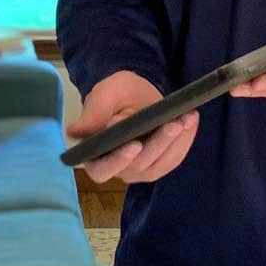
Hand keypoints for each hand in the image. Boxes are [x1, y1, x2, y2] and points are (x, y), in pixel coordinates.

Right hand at [67, 70, 197, 184]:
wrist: (135, 94)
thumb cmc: (114, 95)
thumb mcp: (104, 95)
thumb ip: (92, 113)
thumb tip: (74, 131)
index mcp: (95, 156)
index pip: (103, 169)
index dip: (118, 161)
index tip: (134, 145)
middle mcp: (118, 169)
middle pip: (138, 165)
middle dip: (158, 144)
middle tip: (173, 123)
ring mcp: (141, 170)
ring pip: (160, 163)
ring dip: (176, 142)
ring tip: (187, 118)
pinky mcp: (160, 165)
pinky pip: (175, 158)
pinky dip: (185, 141)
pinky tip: (191, 121)